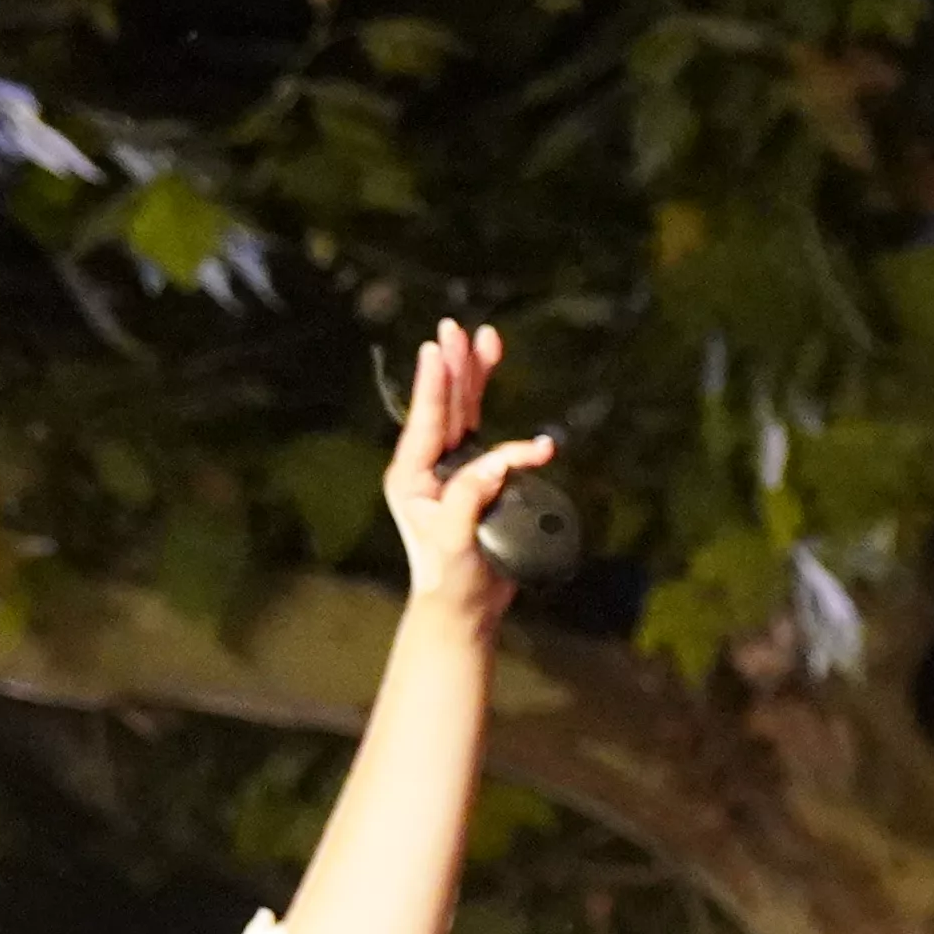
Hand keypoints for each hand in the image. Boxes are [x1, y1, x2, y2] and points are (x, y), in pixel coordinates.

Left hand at [377, 317, 561, 616]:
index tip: (437, 348)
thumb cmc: (452, 577)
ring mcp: (451, 471)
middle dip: (454, 367)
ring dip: (475, 380)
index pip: (426, 420)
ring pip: (465, 414)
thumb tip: (499, 461)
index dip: (434, 383)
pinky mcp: (475, 481)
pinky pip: (488, 440)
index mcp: (412, 475)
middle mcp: (429, 466)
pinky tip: (521, 413)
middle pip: (445, 406)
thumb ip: (470, 498)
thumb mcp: (455, 540)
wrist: (463, 605)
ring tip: (482, 341)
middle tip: (455, 328)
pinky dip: (504, 421)